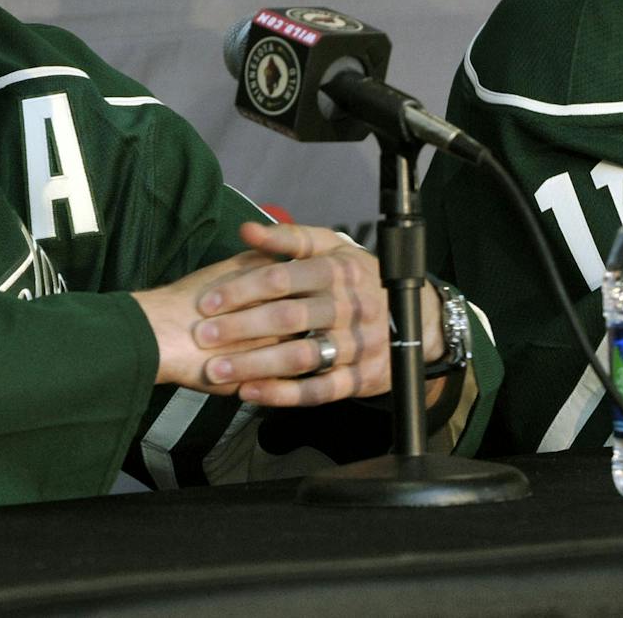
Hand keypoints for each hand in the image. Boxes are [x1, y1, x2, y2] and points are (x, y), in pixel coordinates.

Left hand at [191, 222, 444, 406]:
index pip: (283, 278)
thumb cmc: (360, 279)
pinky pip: (319, 391)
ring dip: (256, 365)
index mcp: (340, 270)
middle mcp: (351, 307)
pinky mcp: (362, 378)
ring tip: (217, 370)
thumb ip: (290, 238)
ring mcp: (359, 345)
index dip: (242, 290)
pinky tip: (250, 392)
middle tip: (203, 336)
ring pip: (301, 357)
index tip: (208, 302)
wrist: (419, 318)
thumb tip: (247, 230)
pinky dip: (282, 393)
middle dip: (241, 328)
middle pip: (289, 319)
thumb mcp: (333, 249)